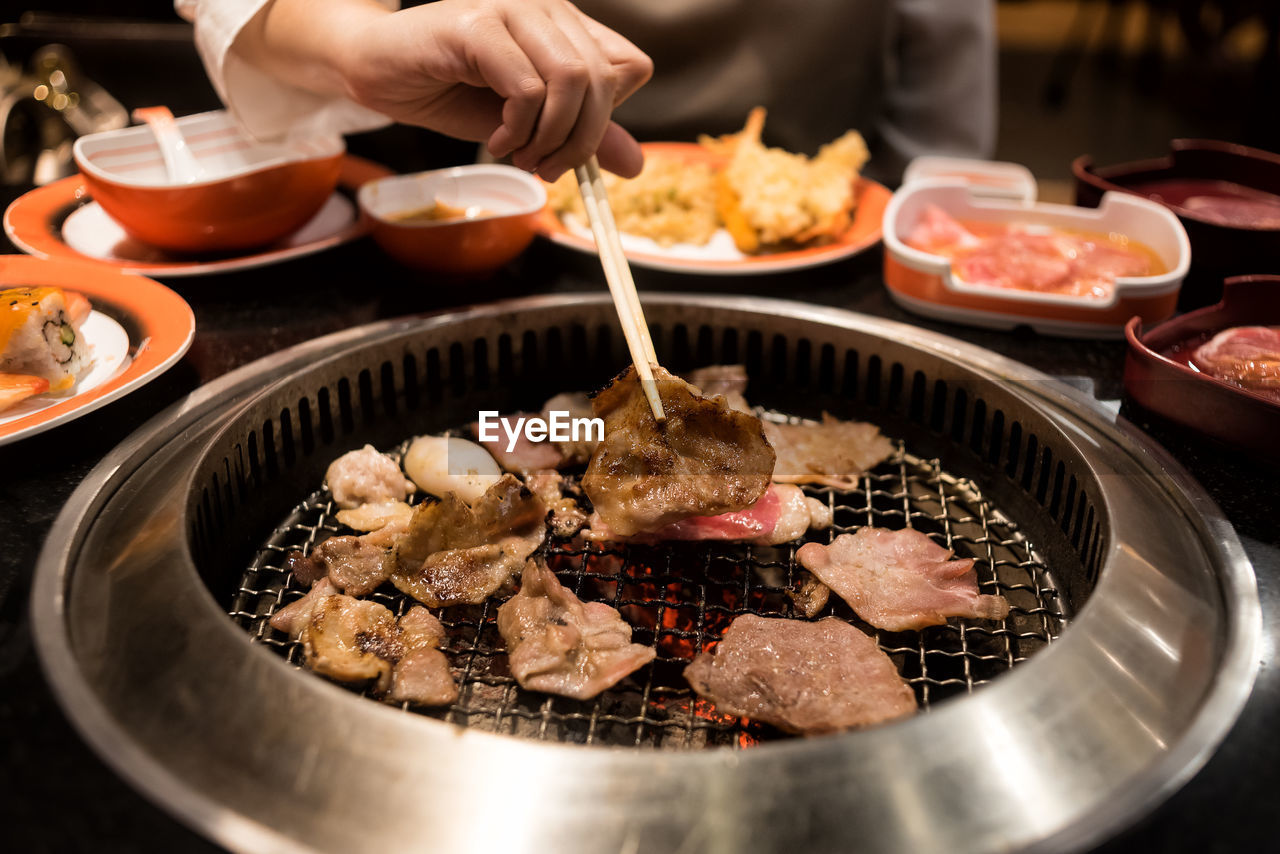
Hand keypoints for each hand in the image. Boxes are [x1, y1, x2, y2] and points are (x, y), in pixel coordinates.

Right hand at [335, 0, 651, 178]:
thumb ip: (581, 136)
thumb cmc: (450, 90)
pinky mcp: (478, 25)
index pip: (631, 68)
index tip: (571, 150)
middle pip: (605, 80)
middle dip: (582, 141)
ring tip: (522, 156)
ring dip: (551, 137)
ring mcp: (513, 9)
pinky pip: (526, 87)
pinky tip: (494, 141)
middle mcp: (548, 8)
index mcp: (567, 26)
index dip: (607, 118)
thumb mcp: (529, 124)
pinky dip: (516, 130)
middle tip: (546, 168)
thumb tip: (635, 165)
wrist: (378, 71)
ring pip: (571, 81)